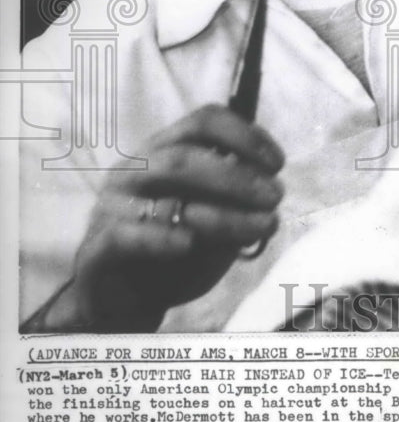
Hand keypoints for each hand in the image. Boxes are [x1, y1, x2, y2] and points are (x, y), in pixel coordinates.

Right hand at [46, 104, 283, 331]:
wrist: (125, 299)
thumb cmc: (175, 249)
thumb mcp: (215, 222)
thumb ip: (237, 203)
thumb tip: (269, 191)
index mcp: (162, 151)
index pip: (203, 121)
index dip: (245, 135)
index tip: (277, 163)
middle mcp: (135, 170)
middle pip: (185, 156)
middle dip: (238, 176)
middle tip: (275, 197)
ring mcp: (111, 206)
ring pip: (165, 197)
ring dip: (221, 213)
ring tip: (258, 226)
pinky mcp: (97, 247)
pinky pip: (127, 235)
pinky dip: (161, 237)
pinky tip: (188, 243)